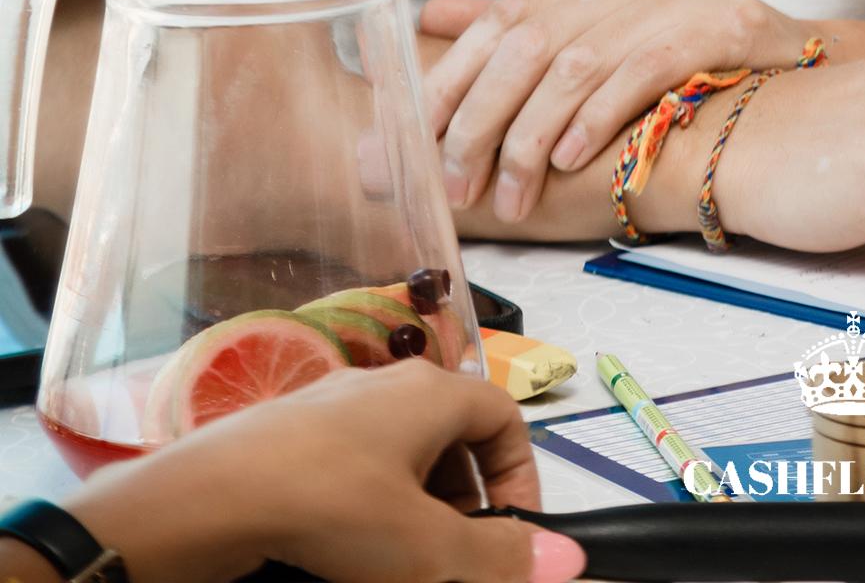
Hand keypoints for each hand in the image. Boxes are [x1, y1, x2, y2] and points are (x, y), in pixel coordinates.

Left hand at [71, 359, 582, 582]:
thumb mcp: (427, 547)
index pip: (504, 417)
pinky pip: (353, 468)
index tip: (513, 540)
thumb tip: (571, 561)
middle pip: (453, 438)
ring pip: (400, 457)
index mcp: (433, 391)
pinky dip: (368, 509)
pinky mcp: (290, 436)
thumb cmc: (334, 508)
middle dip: (466, 504)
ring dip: (417, 512)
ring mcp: (334, 406)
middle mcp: (388, 384)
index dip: (520, 478)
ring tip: (402, 562)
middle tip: (454, 561)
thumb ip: (499, 557)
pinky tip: (347, 552)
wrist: (210, 499)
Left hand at [420, 0, 812, 223]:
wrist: (805, 67)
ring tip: (510, 195)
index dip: (455, 76)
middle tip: (456, 184)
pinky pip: (641, 71)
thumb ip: (529, 27)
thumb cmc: (699, 62)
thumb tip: (436, 18)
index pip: (506, 16)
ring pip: (577, 62)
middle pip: (530, 41)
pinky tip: (569, 159)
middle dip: (481, 119)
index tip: (415, 140)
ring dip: (531, 137)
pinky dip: (596, 118)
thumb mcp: (610, 34)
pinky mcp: (720, 25)